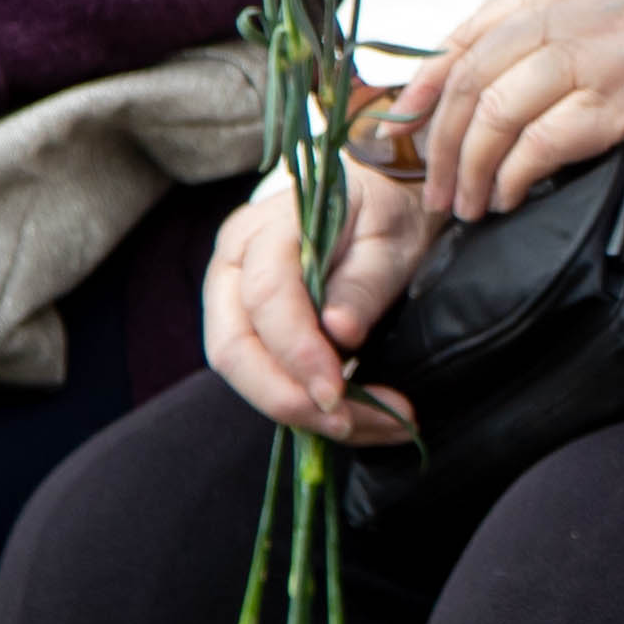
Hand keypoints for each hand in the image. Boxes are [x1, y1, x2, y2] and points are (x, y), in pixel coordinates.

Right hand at [202, 164, 436, 447]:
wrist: (377, 197)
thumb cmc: (385, 211)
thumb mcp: (391, 237)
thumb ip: (364, 282)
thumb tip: (339, 332)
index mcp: (265, 230)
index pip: (266, 298)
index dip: (297, 352)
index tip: (338, 393)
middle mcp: (233, 264)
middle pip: (234, 347)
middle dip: (289, 397)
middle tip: (350, 422)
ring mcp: (232, 297)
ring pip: (242, 371)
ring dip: (300, 412)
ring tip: (371, 426)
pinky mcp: (248, 328)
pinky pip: (262, 376)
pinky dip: (306, 407)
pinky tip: (357, 419)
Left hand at [391, 0, 623, 222]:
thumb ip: (584, 13)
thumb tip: (543, 57)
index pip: (470, 31)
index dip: (429, 83)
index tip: (409, 123)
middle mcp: (568, 12)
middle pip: (470, 80)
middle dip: (437, 141)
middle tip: (432, 187)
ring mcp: (592, 55)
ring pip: (493, 115)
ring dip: (468, 168)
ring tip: (467, 206)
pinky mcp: (621, 100)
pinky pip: (541, 144)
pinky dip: (514, 175)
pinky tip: (510, 197)